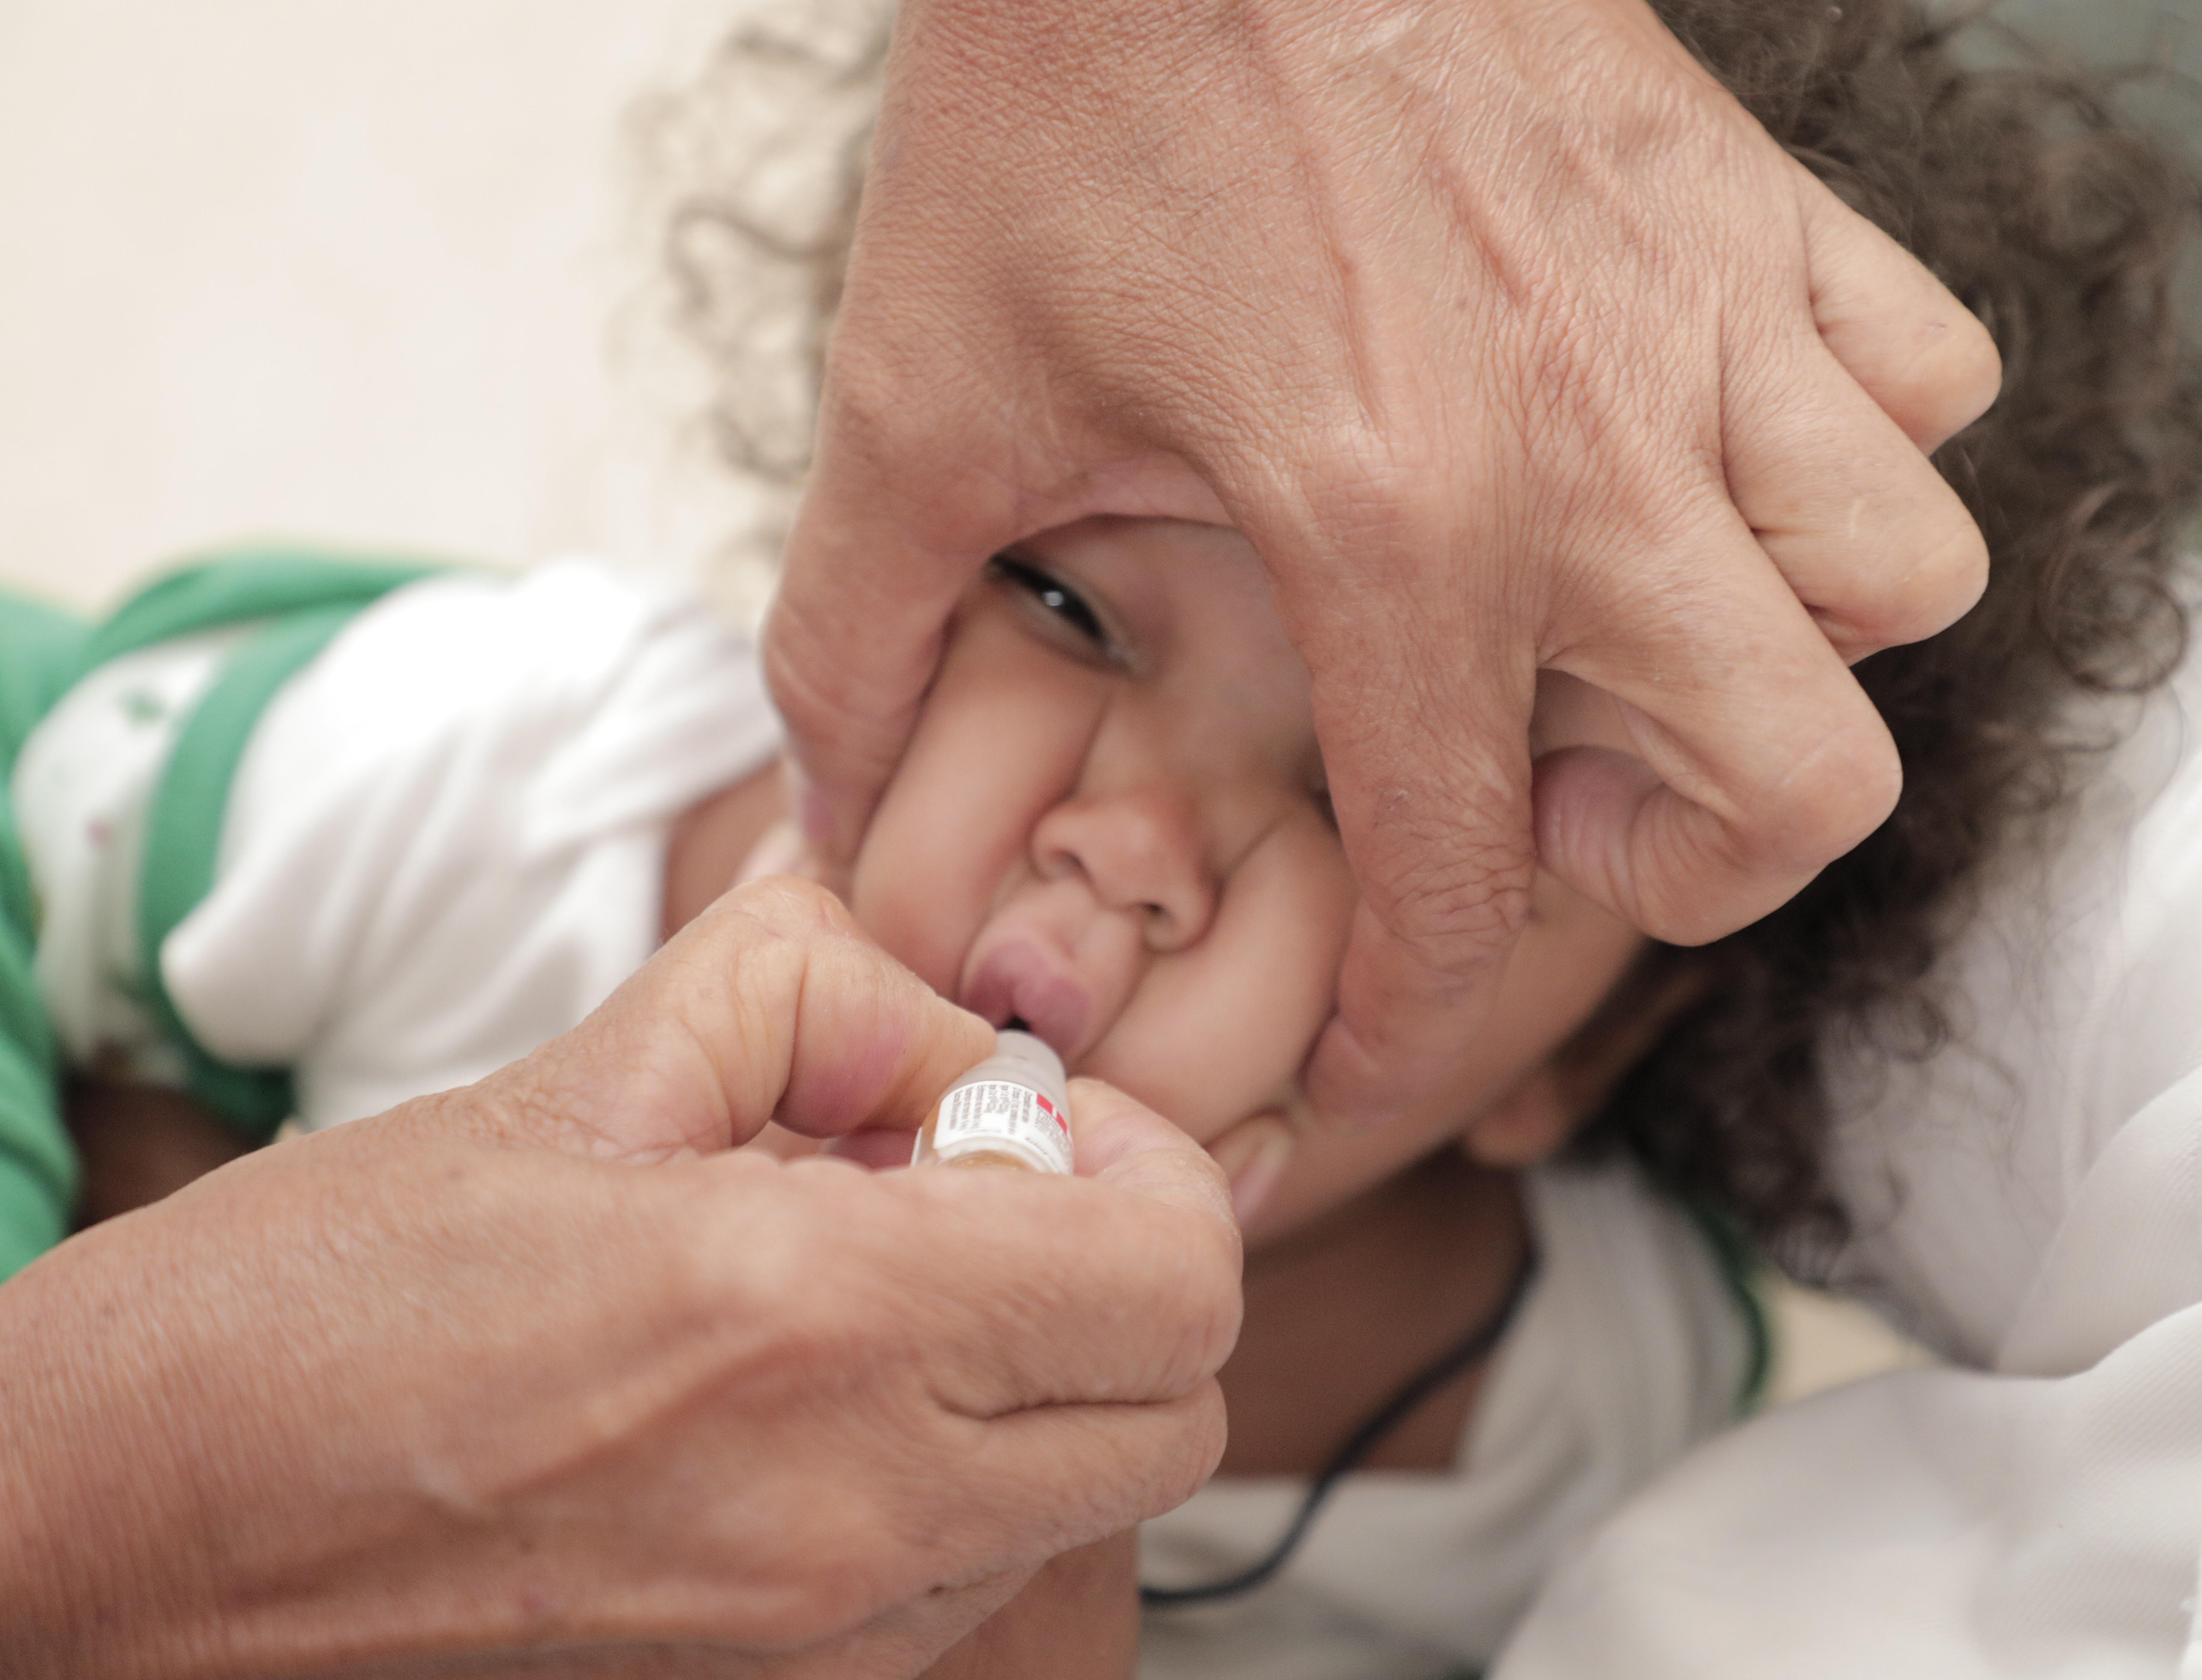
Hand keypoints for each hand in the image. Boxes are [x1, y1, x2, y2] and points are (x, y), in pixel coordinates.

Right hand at [0, 880, 1237, 1676]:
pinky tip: (818, 1400)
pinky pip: (970, 1586)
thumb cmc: (318, 1303)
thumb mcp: (582, 1078)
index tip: (1042, 1125)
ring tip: (880, 1296)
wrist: (131, 1535)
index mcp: (812, 1322)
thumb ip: (816, 995)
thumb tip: (965, 1027)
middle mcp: (853, 1514)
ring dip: (1041, 1382)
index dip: (1148, 1172)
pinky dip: (959, 1481)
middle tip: (977, 1196)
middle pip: (1171, 1408)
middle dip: (1119, 1276)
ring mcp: (819, 1647)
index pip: (1176, 1278)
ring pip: (1087, 1505)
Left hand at [766, 0, 1999, 1125]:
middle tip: (1551, 810)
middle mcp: (1594, 437)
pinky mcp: (1744, 200)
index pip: (1468, 869)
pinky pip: (1924, 377)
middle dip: (1683, 860)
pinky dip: (1851, 452)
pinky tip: (1700, 452)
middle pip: (1797, 776)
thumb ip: (859, 622)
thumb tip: (820, 804)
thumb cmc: (1064, 97)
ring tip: (1638, 634)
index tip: (1382, 1046)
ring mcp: (1699, 312)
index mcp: (1396, 517)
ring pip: (1899, 582)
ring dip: (1786, 656)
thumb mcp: (917, 386)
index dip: (1416, 1011)